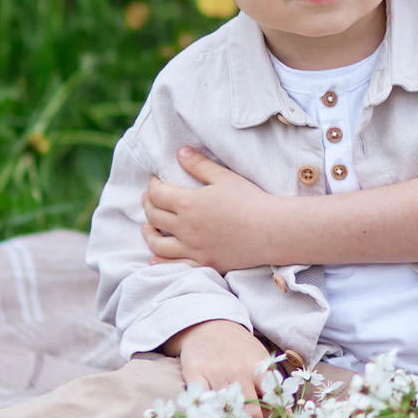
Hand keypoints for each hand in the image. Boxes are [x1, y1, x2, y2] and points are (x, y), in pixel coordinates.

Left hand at [144, 148, 283, 271]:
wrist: (271, 230)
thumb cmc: (250, 200)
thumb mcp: (224, 177)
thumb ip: (199, 165)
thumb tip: (180, 152)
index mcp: (188, 203)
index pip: (157, 194)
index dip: (152, 185)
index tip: (155, 180)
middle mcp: (185, 228)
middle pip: (153, 216)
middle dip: (148, 205)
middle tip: (149, 199)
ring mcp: (193, 248)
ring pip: (157, 243)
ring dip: (148, 233)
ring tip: (147, 228)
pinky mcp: (203, 263)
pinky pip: (174, 265)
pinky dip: (160, 261)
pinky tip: (155, 258)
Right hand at [165, 319, 275, 415]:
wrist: (210, 324)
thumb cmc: (239, 347)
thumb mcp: (259, 359)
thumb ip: (268, 384)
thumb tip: (282, 415)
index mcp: (258, 368)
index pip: (272, 398)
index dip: (275, 417)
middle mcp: (238, 371)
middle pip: (250, 410)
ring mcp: (215, 372)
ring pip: (225, 409)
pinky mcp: (194, 373)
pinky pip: (201, 402)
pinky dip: (206, 413)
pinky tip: (212, 417)